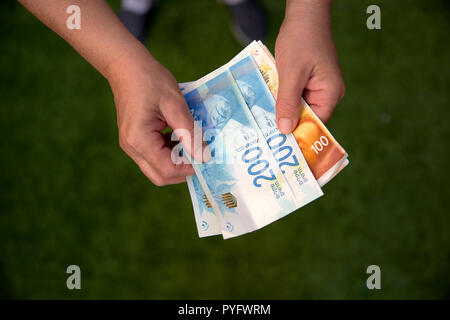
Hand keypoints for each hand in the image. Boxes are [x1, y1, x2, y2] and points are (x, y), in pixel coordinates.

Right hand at [107, 51, 200, 185]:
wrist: (127, 65)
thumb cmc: (150, 80)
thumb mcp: (175, 104)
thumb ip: (189, 132)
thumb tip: (204, 157)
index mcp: (139, 140)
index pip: (167, 169)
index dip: (189, 168)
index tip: (206, 158)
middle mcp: (132, 148)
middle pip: (160, 176)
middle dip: (182, 171)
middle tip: (201, 156)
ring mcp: (131, 145)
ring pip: (157, 168)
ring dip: (176, 162)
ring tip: (192, 144)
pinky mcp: (134, 140)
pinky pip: (153, 157)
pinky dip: (169, 153)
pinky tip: (180, 137)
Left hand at [275, 0, 344, 132]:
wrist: (303, 13)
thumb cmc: (301, 40)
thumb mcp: (291, 73)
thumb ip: (288, 102)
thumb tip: (285, 130)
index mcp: (330, 93)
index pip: (314, 123)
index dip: (297, 134)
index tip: (277, 145)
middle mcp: (326, 93)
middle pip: (305, 117)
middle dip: (286, 122)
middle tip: (264, 136)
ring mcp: (316, 86)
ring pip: (297, 106)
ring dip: (281, 109)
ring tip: (262, 121)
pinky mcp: (306, 80)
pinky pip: (293, 95)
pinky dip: (280, 97)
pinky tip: (266, 102)